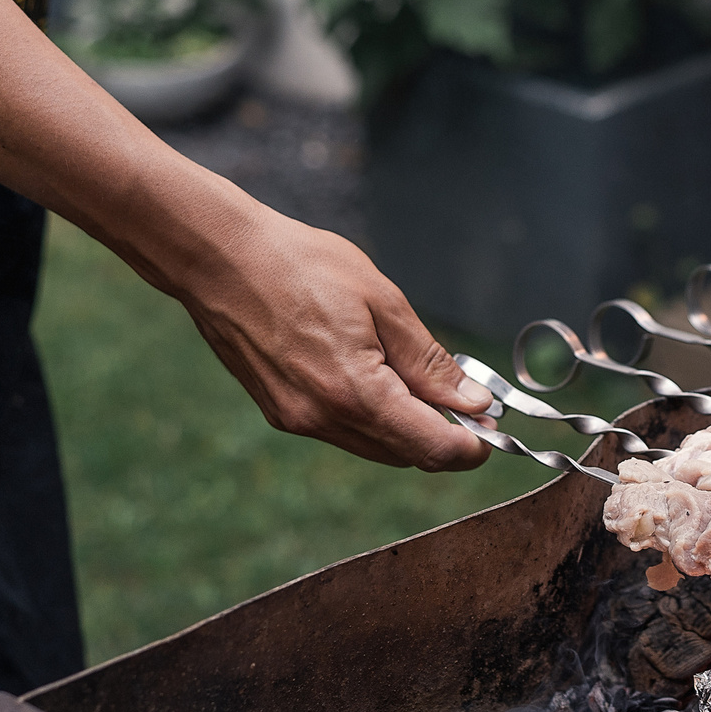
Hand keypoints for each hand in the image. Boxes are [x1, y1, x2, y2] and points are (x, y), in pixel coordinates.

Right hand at [168, 205, 493, 470]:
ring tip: (423, 382)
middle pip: (404, 454)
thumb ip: (429, 362)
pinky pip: (342, 430)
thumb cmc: (300, 265)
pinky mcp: (279, 412)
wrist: (219, 257)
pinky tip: (379, 378)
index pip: (430, 447)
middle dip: (442, 435)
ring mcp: (297, 419)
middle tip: (467, 400)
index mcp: (355, 393)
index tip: (491, 428)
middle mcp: (322, 418)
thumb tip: (472, 402)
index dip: (470, 447)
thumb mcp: (383, 302)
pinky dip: (372, 417)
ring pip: (373, 445)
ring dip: (407, 427)